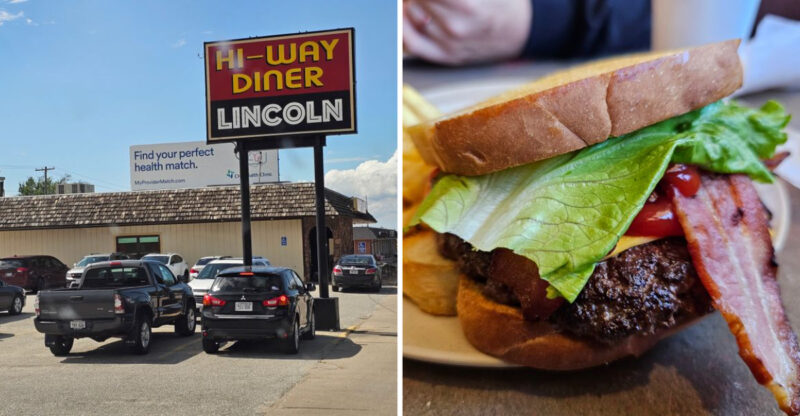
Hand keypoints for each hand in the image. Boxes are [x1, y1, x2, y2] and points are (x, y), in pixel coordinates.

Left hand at [403, 0, 531, 64]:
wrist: (520, 30)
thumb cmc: (501, 2)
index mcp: (466, 5)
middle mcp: (455, 27)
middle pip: (415, 0)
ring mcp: (449, 45)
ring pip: (409, 16)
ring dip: (411, 3)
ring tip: (424, 0)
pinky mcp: (445, 56)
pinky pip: (412, 43)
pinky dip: (404, 27)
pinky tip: (405, 16)